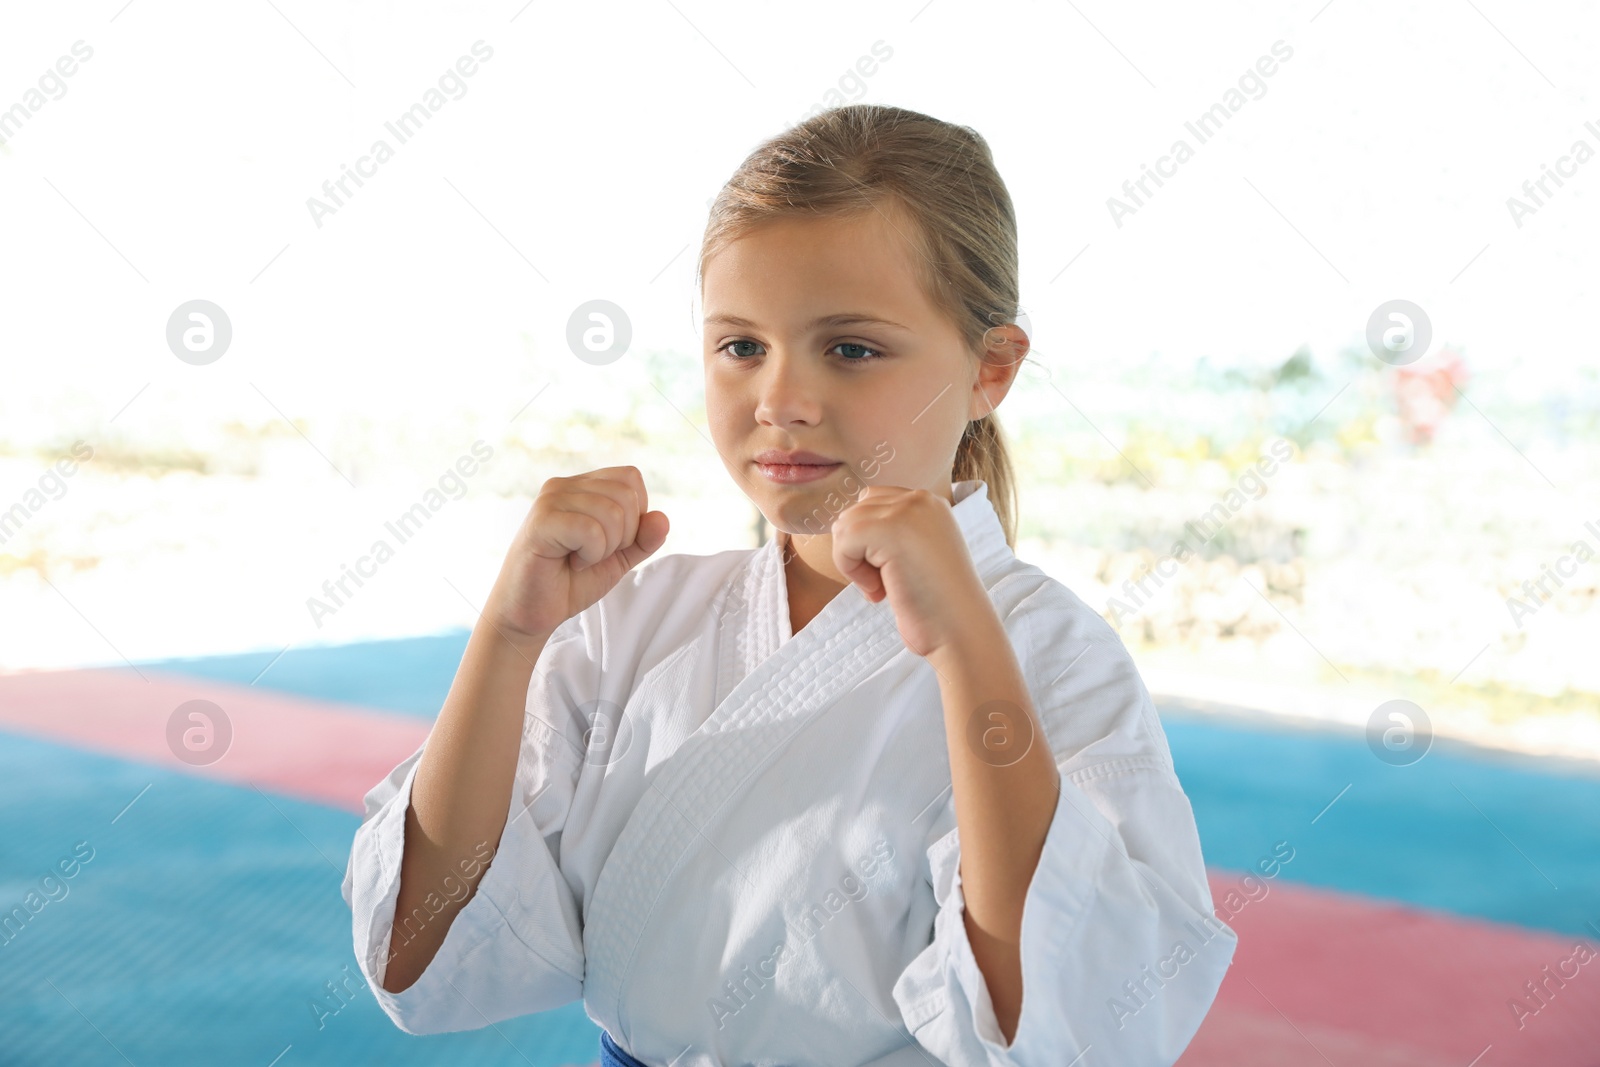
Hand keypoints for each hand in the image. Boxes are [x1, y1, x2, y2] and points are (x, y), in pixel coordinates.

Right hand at [487, 466, 668, 639]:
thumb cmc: (571, 580)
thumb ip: (644, 538)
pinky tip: (570, 562)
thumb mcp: (619, 558)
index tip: (609, 542)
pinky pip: (591, 530)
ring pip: (612, 513)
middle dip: (623, 535)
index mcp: (582, 486)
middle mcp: (564, 485)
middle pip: (626, 494)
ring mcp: (550, 500)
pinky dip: (590, 555)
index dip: (635, 515)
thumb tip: (662, 518)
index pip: (630, 478)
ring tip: (579, 558)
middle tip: (593, 554)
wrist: (531, 611)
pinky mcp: (541, 522)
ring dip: (604, 548)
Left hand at [828, 485, 990, 658]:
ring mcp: (907, 510)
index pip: (871, 502)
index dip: (868, 542)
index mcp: (928, 503)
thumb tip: (842, 526)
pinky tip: (880, 590)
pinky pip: (843, 541)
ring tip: (885, 587)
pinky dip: (852, 571)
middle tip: (888, 583)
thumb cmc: (935, 603)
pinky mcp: (890, 529)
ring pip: (845, 526)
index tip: (894, 571)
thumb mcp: (915, 553)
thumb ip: (889, 533)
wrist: (960, 630)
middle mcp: (919, 499)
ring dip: (855, 564)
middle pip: (854, 513)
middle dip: (859, 552)